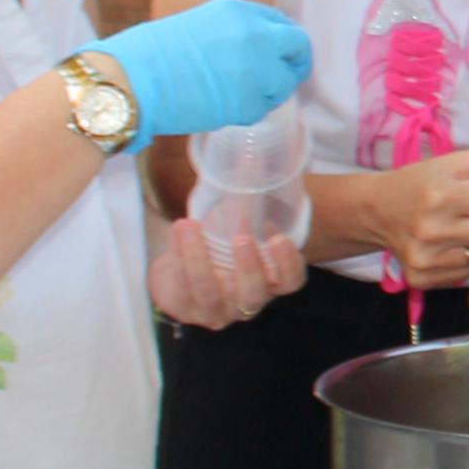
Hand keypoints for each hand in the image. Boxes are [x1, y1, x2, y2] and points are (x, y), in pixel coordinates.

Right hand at [93, 0, 313, 139]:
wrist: (131, 80)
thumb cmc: (153, 54)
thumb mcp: (201, 24)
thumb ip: (236, 32)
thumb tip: (262, 48)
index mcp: (240, 11)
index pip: (283, 24)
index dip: (284, 42)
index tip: (281, 54)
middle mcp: (256, 36)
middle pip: (299, 48)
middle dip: (295, 64)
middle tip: (284, 77)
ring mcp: (256, 70)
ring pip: (283, 85)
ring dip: (269, 93)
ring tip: (236, 94)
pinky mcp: (249, 102)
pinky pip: (261, 110)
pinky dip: (247, 112)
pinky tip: (221, 106)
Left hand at [148, 214, 303, 327]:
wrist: (178, 273)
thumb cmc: (216, 248)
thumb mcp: (234, 224)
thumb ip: (245, 201)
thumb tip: (250, 158)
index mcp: (268, 281)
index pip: (290, 282)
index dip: (288, 264)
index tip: (278, 237)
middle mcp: (246, 301)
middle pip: (254, 294)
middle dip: (248, 267)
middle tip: (241, 237)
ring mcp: (216, 310)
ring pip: (209, 293)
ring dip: (198, 259)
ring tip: (189, 225)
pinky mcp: (186, 310)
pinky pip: (181, 287)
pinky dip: (178, 257)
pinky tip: (178, 231)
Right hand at [358, 140, 468, 292]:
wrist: (375, 211)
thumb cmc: (423, 181)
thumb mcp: (457, 160)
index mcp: (442, 195)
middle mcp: (432, 231)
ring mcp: (426, 260)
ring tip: (466, 226)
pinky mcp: (422, 280)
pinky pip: (468, 272)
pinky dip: (468, 259)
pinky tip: (449, 245)